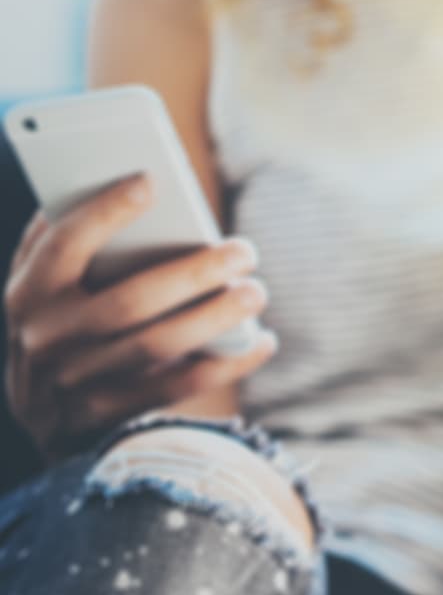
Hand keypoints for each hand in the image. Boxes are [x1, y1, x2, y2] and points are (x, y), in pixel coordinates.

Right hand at [4, 175, 275, 455]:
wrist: (39, 411)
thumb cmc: (61, 320)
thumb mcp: (46, 283)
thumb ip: (71, 242)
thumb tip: (134, 187)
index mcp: (27, 292)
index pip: (62, 245)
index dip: (104, 212)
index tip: (150, 181)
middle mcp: (47, 337)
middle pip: (129, 302)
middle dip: (192, 274)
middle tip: (244, 251)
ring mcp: (76, 380)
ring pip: (156, 346)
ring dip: (215, 317)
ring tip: (257, 291)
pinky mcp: (109, 413)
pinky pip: (178, 387)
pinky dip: (227, 363)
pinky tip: (263, 340)